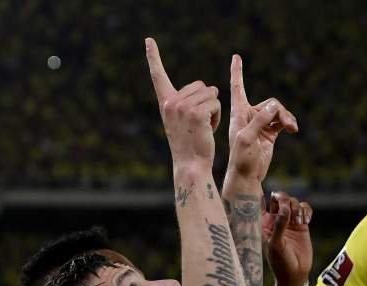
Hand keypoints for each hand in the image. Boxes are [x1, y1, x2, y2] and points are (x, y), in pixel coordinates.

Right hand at [145, 37, 220, 168]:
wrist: (190, 164)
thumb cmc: (190, 145)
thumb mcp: (182, 121)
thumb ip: (188, 102)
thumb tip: (209, 87)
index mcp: (165, 102)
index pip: (158, 75)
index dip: (154, 57)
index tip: (149, 40)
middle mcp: (171, 102)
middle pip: (202, 86)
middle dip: (207, 102)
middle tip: (199, 124)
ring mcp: (183, 107)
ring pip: (211, 94)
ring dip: (214, 110)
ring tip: (204, 128)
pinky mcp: (197, 113)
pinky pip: (216, 103)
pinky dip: (218, 116)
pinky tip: (208, 130)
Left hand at [227, 54, 297, 183]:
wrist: (247, 175)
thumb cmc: (241, 158)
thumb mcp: (247, 138)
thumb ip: (260, 120)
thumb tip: (274, 105)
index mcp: (238, 113)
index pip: (237, 88)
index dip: (237, 72)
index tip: (236, 57)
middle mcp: (249, 115)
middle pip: (269, 103)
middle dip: (280, 111)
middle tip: (288, 124)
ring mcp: (261, 123)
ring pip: (278, 111)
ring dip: (287, 117)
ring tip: (293, 128)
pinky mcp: (270, 132)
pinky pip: (283, 120)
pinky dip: (289, 122)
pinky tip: (293, 130)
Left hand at [263, 191, 312, 285]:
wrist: (295, 274)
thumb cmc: (280, 262)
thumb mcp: (275, 244)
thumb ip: (279, 225)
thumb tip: (285, 208)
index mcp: (263, 223)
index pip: (260, 203)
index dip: (260, 193)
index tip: (264, 190)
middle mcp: (275, 220)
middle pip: (278, 198)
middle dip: (284, 198)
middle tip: (287, 207)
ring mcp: (289, 221)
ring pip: (292, 201)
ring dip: (296, 207)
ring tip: (299, 220)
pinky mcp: (302, 224)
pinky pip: (304, 208)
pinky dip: (306, 210)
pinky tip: (306, 220)